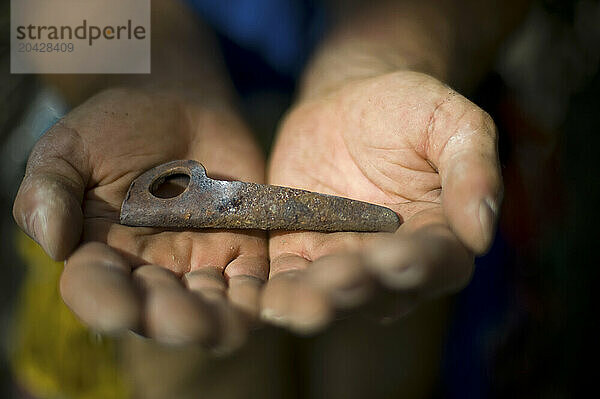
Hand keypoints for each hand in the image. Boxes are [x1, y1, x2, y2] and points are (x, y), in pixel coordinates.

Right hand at [13, 88, 267, 351]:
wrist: (180, 108)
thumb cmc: (116, 129)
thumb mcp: (71, 148)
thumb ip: (51, 189)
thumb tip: (52, 242)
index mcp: (99, 253)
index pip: (97, 287)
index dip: (105, 301)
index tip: (118, 309)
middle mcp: (149, 269)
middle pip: (159, 307)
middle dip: (171, 319)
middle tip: (183, 322)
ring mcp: (198, 264)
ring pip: (209, 305)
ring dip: (218, 320)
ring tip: (227, 327)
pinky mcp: (242, 252)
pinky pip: (252, 283)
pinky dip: (257, 298)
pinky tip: (264, 306)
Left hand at [261, 71, 501, 332]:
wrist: (345, 105)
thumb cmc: (405, 111)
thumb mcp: (447, 121)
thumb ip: (471, 167)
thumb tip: (482, 232)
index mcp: (440, 235)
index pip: (439, 260)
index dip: (420, 262)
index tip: (398, 256)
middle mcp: (393, 263)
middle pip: (380, 290)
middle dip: (359, 287)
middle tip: (338, 279)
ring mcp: (343, 263)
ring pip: (331, 295)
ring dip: (314, 302)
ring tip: (297, 302)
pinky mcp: (299, 253)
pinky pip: (288, 280)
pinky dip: (276, 293)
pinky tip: (262, 302)